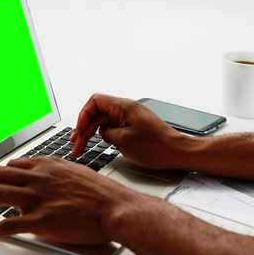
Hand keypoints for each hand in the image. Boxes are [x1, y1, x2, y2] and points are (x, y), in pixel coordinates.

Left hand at [0, 156, 136, 244]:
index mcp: (48, 165)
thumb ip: (59, 173)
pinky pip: (5, 224)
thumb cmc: (103, 193)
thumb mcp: (78, 172)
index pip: (14, 164)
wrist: (115, 207)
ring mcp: (37, 198)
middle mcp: (38, 177)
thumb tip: (51, 178)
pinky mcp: (39, 220)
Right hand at [70, 94, 189, 169]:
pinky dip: (105, 135)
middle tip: (76, 146)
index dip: (82, 116)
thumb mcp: (123, 141)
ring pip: (105, 121)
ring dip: (93, 133)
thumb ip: (106, 133)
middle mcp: (126, 108)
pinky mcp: (135, 126)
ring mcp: (131, 117)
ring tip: (83, 147)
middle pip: (98, 113)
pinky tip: (101, 145)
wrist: (177, 152)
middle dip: (84, 129)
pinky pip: (115, 127)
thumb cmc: (156, 147)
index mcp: (123, 106)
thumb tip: (101, 132)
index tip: (78, 132)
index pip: (94, 102)